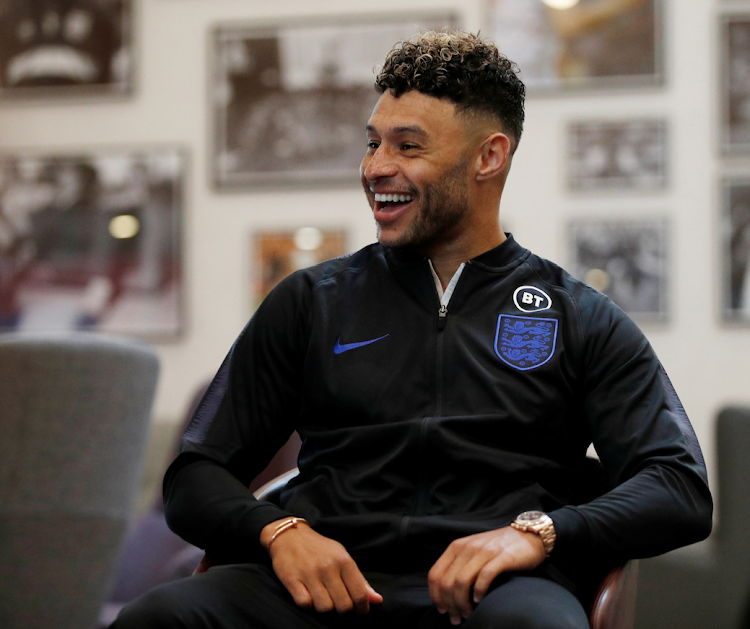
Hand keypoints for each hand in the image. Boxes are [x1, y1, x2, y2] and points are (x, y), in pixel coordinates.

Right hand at [260, 518, 382, 614]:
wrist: (290, 535)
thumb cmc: (320, 549)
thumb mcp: (342, 557)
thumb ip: (360, 580)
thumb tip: (377, 600)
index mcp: (344, 561)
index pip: (360, 594)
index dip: (362, 609)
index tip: (359, 611)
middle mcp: (328, 567)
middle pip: (344, 606)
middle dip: (344, 611)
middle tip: (341, 607)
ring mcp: (309, 574)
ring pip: (325, 608)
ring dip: (326, 608)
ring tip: (324, 599)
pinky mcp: (292, 580)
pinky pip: (305, 604)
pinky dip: (309, 605)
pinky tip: (310, 596)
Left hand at [428, 526, 545, 624]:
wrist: (527, 535)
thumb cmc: (498, 548)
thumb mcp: (472, 552)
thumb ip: (459, 566)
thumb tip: (446, 594)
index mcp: (456, 546)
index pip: (435, 574)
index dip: (435, 596)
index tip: (442, 610)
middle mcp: (467, 547)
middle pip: (447, 582)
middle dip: (449, 604)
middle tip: (457, 618)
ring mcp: (484, 551)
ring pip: (462, 581)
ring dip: (462, 602)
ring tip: (468, 612)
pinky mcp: (501, 557)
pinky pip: (484, 577)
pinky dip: (479, 592)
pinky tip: (479, 600)